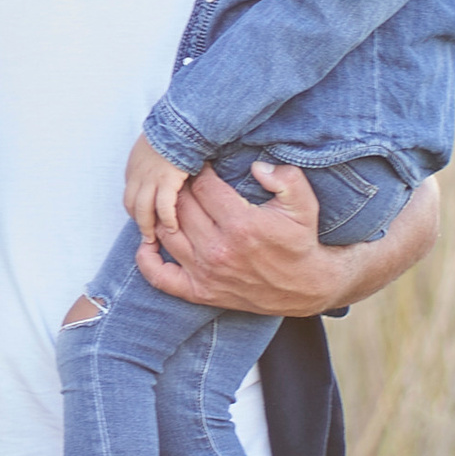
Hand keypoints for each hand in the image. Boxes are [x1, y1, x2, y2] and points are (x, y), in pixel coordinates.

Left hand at [122, 133, 193, 251]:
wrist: (181, 124)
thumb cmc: (173, 135)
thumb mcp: (154, 148)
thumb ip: (153, 164)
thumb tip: (158, 173)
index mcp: (134, 168)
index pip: (129, 196)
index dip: (135, 211)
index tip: (144, 220)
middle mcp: (138, 174)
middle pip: (132, 205)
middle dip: (139, 223)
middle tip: (147, 237)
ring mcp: (151, 178)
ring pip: (144, 210)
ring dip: (148, 226)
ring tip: (156, 239)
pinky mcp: (167, 180)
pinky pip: (164, 206)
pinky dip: (167, 219)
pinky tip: (172, 227)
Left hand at [135, 164, 439, 317]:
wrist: (307, 287)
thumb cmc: (302, 241)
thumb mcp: (303, 204)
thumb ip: (285, 177)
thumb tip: (256, 165)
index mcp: (241, 224)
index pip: (202, 186)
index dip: (199, 170)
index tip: (200, 163)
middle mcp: (218, 249)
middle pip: (180, 206)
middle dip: (179, 187)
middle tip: (182, 179)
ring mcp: (206, 273)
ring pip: (166, 233)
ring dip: (162, 214)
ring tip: (169, 201)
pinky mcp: (201, 292)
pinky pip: (160, 277)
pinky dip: (147, 259)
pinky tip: (148, 241)